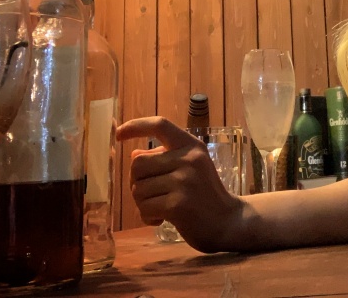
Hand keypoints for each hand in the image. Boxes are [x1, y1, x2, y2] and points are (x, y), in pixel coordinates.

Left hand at [116, 117, 245, 252]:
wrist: (228, 221)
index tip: (119, 134)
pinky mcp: (177, 205)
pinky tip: (162, 219)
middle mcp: (189, 159)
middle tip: (153, 194)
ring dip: (143, 203)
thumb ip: (165, 158)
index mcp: (191, 146)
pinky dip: (148, 217)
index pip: (160, 125)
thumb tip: (134, 155)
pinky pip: (144, 208)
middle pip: (138, 164)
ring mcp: (184, 181)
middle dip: (137, 182)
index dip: (136, 126)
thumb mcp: (191, 168)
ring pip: (137, 189)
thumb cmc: (205, 194)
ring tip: (162, 207)